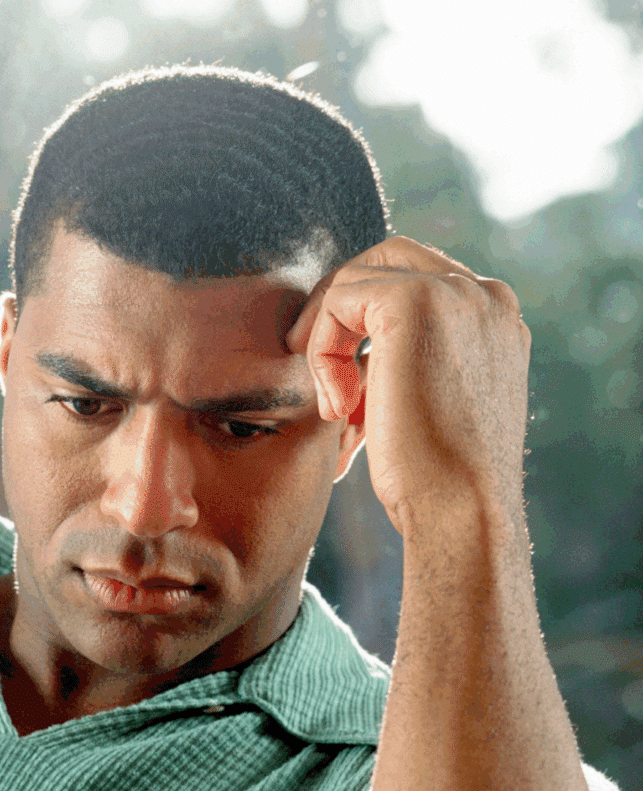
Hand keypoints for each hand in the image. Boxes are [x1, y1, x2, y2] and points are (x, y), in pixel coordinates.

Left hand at [286, 237, 531, 533]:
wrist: (462, 510)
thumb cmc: (440, 481)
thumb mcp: (431, 409)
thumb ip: (406, 367)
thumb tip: (353, 362)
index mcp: (494, 320)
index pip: (415, 283)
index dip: (364, 325)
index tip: (344, 384)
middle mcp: (484, 296)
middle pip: (386, 261)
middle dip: (340, 311)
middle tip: (316, 369)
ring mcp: (455, 292)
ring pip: (357, 279)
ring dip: (328, 341)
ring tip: (337, 408)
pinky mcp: (413, 301)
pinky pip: (340, 299)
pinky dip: (324, 351)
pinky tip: (339, 407)